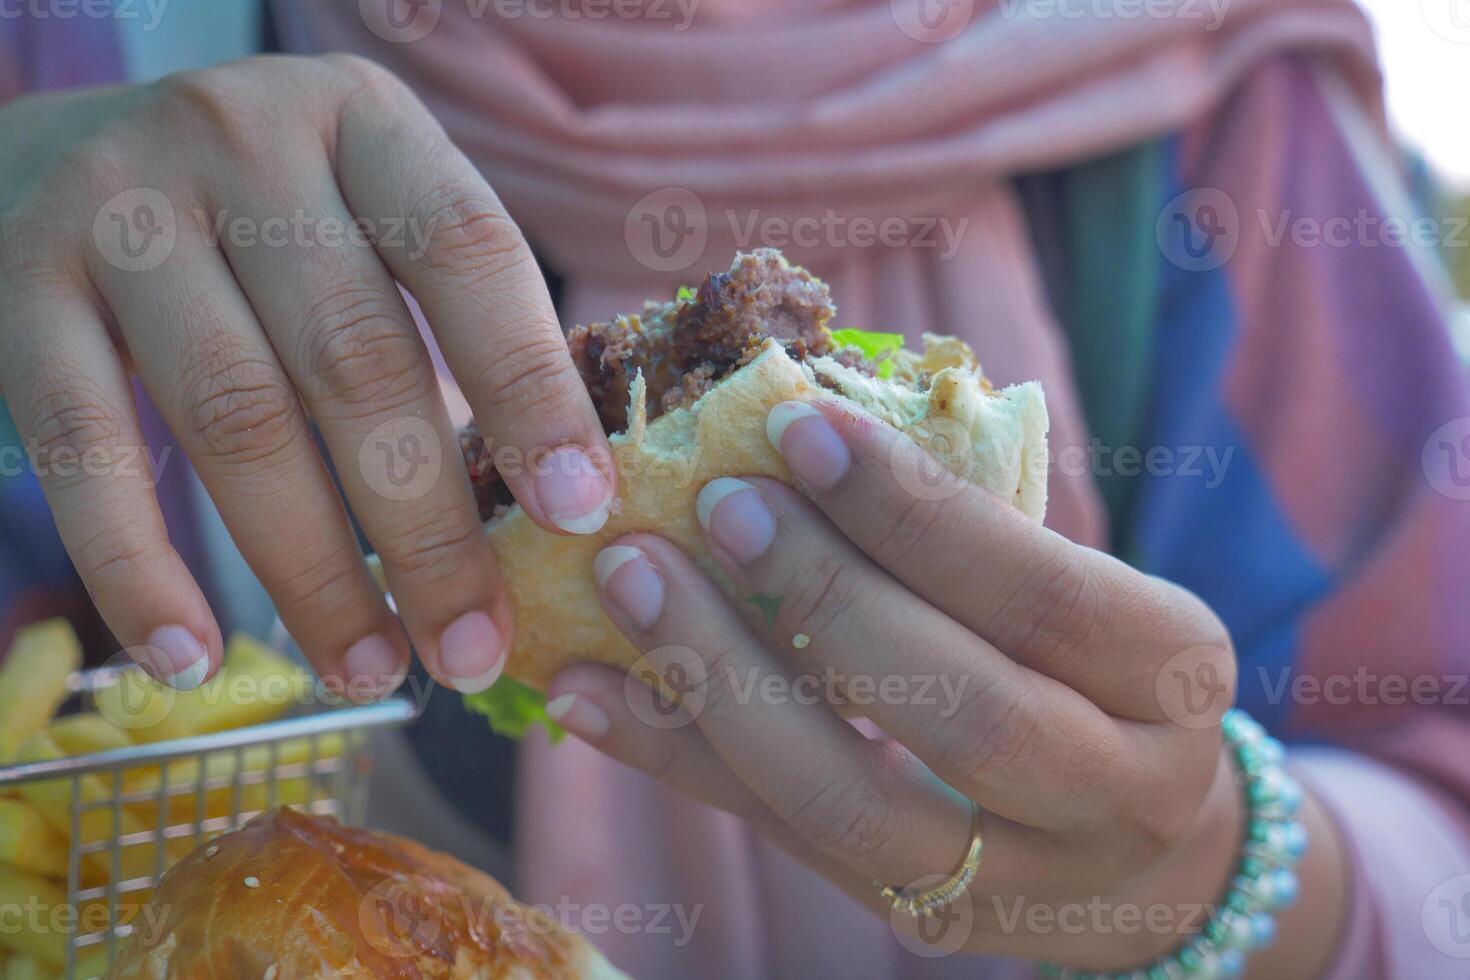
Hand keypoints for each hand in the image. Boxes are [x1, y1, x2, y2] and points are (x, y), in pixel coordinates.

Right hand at [0, 56, 614, 696]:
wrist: (48, 149)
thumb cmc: (266, 215)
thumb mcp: (368, 212)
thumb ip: (449, 322)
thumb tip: (551, 507)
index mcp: (364, 120)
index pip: (467, 250)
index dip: (530, 386)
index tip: (579, 512)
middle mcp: (240, 142)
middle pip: (355, 356)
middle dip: (428, 527)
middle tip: (476, 645)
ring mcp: (118, 211)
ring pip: (233, 415)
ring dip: (309, 570)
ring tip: (370, 668)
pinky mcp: (20, 288)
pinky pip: (82, 448)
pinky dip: (136, 567)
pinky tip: (188, 658)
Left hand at [546, 399, 1335, 970]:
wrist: (1154, 857)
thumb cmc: (1099, 675)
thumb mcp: (1087, 596)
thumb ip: (974, 537)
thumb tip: (793, 423)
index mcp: (1170, 671)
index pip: (1044, 594)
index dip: (914, 516)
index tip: (797, 428)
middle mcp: (1118, 790)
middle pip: (962, 713)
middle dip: (822, 601)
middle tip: (713, 505)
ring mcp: (1017, 881)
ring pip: (854, 808)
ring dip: (723, 688)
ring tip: (629, 581)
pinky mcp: (924, 919)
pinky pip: (782, 839)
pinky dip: (677, 759)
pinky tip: (589, 690)